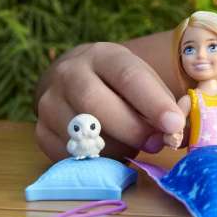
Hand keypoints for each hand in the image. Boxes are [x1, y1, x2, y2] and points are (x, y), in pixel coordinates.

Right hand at [35, 42, 185, 161]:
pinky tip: (110, 152)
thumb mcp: (143, 81)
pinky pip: (69, 155)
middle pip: (96, 103)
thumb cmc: (119, 85)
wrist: (73, 80)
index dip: (153, 103)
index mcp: (103, 56)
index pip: (127, 76)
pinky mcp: (40, 130)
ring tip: (133, 146)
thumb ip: (163, 104)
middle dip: (132, 130)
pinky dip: (95, 160)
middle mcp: (69, 73)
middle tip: (155, 143)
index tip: (173, 125)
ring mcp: (49, 102)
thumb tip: (176, 133)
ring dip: (116, 148)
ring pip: (81, 134)